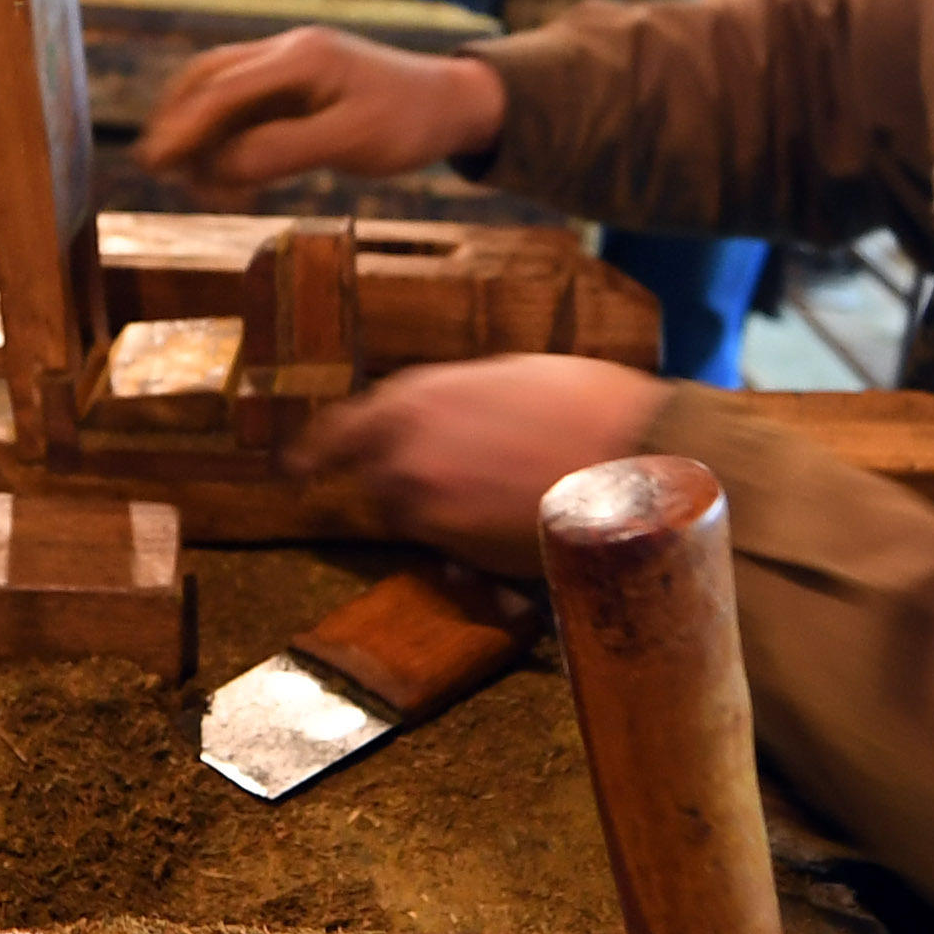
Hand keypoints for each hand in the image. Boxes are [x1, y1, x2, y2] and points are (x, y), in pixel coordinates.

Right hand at [136, 30, 505, 188]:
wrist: (454, 104)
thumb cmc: (409, 123)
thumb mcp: (351, 143)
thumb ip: (283, 151)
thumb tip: (218, 167)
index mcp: (301, 57)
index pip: (223, 88)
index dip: (184, 126)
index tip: (156, 161)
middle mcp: (288, 51)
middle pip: (210, 77)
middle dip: (179, 120)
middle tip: (157, 166)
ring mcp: (292, 65)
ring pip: (223, 88)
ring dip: (198, 126)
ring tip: (184, 172)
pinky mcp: (298, 84)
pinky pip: (246, 103)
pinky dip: (224, 132)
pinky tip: (219, 165)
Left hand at [293, 358, 667, 577]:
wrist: (638, 455)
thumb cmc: (588, 406)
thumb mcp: (507, 379)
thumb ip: (455, 404)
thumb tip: (446, 425)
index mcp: (413, 399)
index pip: (339, 432)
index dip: (315, 452)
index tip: (295, 468)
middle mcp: (403, 452)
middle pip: (380, 483)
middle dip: (411, 484)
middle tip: (468, 479)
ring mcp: (427, 506)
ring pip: (415, 521)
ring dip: (444, 515)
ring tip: (508, 496)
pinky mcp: (460, 552)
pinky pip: (451, 554)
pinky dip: (473, 544)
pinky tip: (521, 521)